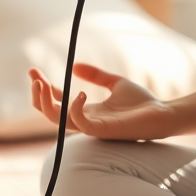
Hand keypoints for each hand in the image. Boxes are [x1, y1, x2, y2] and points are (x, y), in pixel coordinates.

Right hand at [28, 63, 177, 140]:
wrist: (162, 114)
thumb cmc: (141, 103)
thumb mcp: (115, 83)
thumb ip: (96, 75)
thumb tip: (74, 65)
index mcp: (87, 110)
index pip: (56, 102)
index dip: (43, 88)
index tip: (33, 70)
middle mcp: (85, 120)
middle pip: (50, 114)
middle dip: (37, 96)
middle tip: (34, 76)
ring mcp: (92, 127)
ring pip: (57, 121)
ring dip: (45, 103)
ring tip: (41, 83)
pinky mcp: (102, 131)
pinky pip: (80, 124)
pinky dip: (75, 109)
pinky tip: (79, 93)